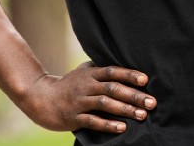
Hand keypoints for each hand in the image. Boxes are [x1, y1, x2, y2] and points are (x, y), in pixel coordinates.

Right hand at [19, 62, 156, 133]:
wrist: (41, 98)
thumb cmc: (69, 84)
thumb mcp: (84, 72)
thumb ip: (102, 69)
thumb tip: (126, 65)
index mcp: (91, 74)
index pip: (113, 72)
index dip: (129, 75)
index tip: (146, 80)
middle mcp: (86, 86)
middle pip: (113, 89)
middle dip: (134, 96)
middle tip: (152, 102)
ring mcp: (79, 102)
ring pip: (105, 104)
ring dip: (125, 110)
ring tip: (142, 115)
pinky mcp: (73, 117)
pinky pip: (93, 121)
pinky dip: (108, 124)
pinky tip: (122, 127)